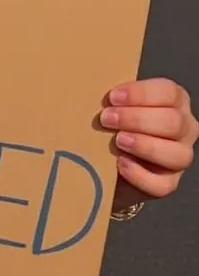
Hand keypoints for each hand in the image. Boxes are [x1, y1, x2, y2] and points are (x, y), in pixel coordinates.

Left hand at [100, 78, 197, 202]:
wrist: (106, 165)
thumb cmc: (112, 127)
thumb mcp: (115, 108)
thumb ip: (113, 100)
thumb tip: (91, 91)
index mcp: (174, 102)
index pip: (169, 92)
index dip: (141, 94)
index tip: (113, 97)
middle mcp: (184, 128)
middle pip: (173, 122)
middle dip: (137, 119)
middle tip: (107, 119)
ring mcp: (179, 157)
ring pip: (177, 154)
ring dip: (144, 145)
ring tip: (117, 141)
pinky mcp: (169, 183)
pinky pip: (163, 184)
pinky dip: (140, 175)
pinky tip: (121, 164)